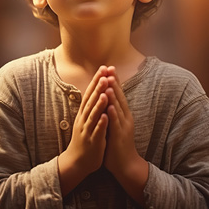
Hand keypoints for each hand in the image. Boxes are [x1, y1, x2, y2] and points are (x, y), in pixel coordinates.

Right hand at [58, 66, 109, 194]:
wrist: (77, 161)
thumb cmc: (84, 139)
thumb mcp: (86, 120)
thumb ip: (91, 107)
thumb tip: (96, 92)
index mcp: (84, 113)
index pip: (90, 93)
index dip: (96, 81)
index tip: (103, 68)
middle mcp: (84, 119)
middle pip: (91, 100)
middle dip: (98, 87)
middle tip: (104, 74)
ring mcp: (87, 130)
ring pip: (93, 114)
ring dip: (99, 103)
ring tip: (105, 92)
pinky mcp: (92, 141)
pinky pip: (96, 131)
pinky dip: (100, 123)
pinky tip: (105, 116)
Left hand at [104, 66, 147, 204]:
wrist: (125, 164)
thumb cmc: (117, 142)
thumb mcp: (114, 123)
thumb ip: (111, 110)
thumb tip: (106, 96)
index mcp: (122, 113)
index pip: (117, 93)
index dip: (113, 80)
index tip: (108, 67)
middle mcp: (124, 117)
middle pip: (119, 96)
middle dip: (114, 82)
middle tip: (110, 68)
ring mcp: (123, 126)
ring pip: (118, 107)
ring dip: (114, 95)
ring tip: (109, 82)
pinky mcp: (120, 135)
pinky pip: (116, 123)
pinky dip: (113, 113)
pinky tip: (110, 105)